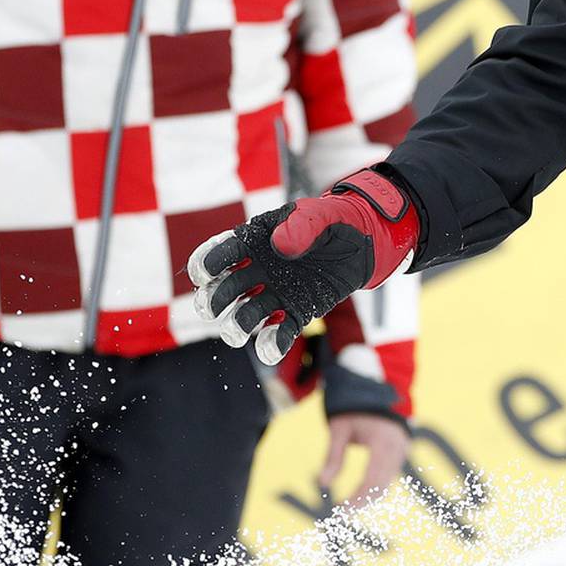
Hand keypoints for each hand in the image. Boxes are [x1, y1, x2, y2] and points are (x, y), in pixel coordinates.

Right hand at [188, 169, 419, 364]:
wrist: (363, 243)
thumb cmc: (335, 222)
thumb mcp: (324, 215)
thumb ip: (303, 225)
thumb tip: (280, 244)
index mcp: (256, 240)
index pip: (223, 251)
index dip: (208, 263)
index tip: (203, 275)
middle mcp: (260, 270)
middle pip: (226, 288)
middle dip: (213, 299)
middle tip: (210, 308)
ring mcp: (276, 293)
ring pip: (246, 314)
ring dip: (236, 326)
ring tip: (236, 334)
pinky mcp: (296, 313)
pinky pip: (279, 332)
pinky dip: (272, 344)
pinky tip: (270, 349)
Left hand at [321, 413, 409, 507]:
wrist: (377, 391)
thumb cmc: (354, 409)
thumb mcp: (339, 429)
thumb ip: (332, 456)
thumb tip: (322, 484)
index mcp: (382, 441)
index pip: (372, 479)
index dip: (357, 498)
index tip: (339, 510)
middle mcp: (396, 448)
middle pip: (381, 486)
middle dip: (361, 501)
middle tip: (340, 512)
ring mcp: (401, 451)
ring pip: (386, 483)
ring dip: (368, 497)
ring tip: (346, 503)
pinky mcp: (400, 453)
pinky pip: (389, 476)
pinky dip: (374, 487)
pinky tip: (358, 493)